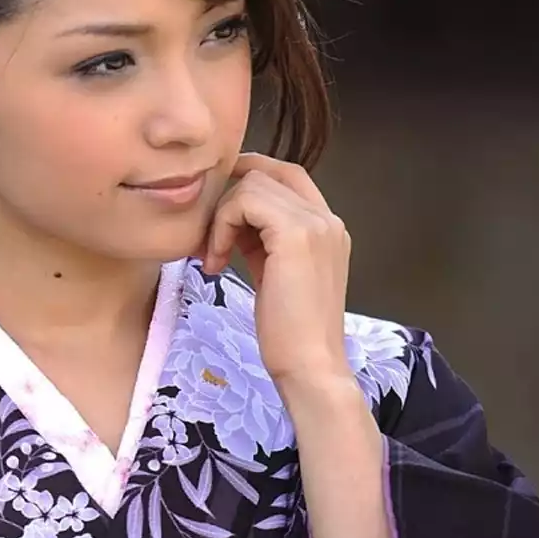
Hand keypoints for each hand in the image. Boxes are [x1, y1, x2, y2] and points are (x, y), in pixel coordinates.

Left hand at [198, 153, 356, 399]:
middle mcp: (328, 219)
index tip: (217, 206)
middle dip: (228, 198)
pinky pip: (245, 202)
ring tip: (214, 256)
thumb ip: (260, 240)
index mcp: (327, 227)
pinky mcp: (297, 235)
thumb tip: (229, 218)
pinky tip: (216, 261)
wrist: (309, 365)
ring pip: (252, 184)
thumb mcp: (273, 272)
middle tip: (210, 238)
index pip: (287, 173)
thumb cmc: (287, 330)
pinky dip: (221, 226)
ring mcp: (317, 224)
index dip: (248, 177)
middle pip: (267, 172)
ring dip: (221, 216)